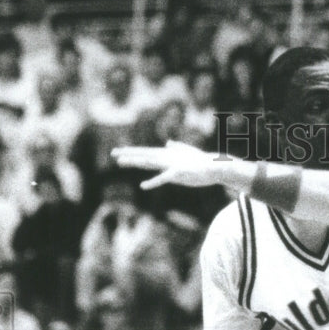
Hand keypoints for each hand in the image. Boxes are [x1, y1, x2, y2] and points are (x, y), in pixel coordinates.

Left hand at [111, 140, 230, 189]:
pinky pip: (163, 178)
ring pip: (149, 162)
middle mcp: (167, 157)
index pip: (146, 152)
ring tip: (120, 162)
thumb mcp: (188, 152)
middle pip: (144, 155)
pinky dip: (153, 182)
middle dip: (128, 154)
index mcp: (168, 154)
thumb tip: (168, 143)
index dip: (132, 152)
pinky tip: (143, 186)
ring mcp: (172, 165)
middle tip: (113, 153)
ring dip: (135, 162)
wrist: (215, 166)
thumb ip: (177, 147)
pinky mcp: (178, 173)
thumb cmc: (203, 161)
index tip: (119, 152)